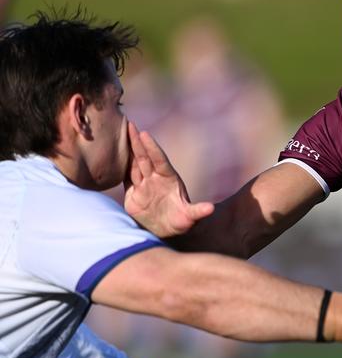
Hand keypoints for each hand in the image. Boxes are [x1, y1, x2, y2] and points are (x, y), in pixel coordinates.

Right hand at [124, 122, 213, 237]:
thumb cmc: (182, 222)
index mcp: (169, 179)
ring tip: (120, 134)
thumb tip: (211, 208)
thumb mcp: (191, 217)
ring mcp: (144, 185)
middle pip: (145, 158)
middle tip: (130, 125)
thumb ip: (198, 211)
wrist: (168, 232)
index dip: (152, 148)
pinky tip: (113, 156)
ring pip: (134, 165)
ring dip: (127, 151)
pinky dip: (120, 167)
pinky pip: (126, 177)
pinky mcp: (134, 194)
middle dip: (137, 142)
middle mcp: (155, 179)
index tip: (145, 134)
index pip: (159, 160)